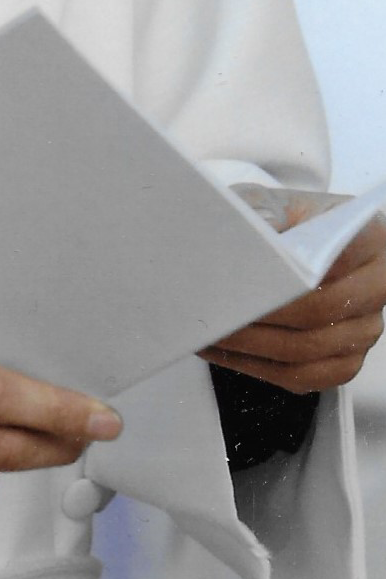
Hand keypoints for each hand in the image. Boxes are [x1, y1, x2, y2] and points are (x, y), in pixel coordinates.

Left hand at [202, 202, 385, 393]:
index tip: (242, 283)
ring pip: (308, 352)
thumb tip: (257, 232)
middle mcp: (376, 288)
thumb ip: (265, 210)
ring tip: (210, 333)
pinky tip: (226, 353)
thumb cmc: (290, 219)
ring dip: (252, 348)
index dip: (285, 279)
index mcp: (370, 240)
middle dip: (260, 318)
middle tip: (215, 313)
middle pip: (319, 312)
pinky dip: (259, 368)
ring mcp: (364, 328)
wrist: (301, 237)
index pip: (332, 263)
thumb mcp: (274, 200)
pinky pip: (305, 378)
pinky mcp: (346, 359)